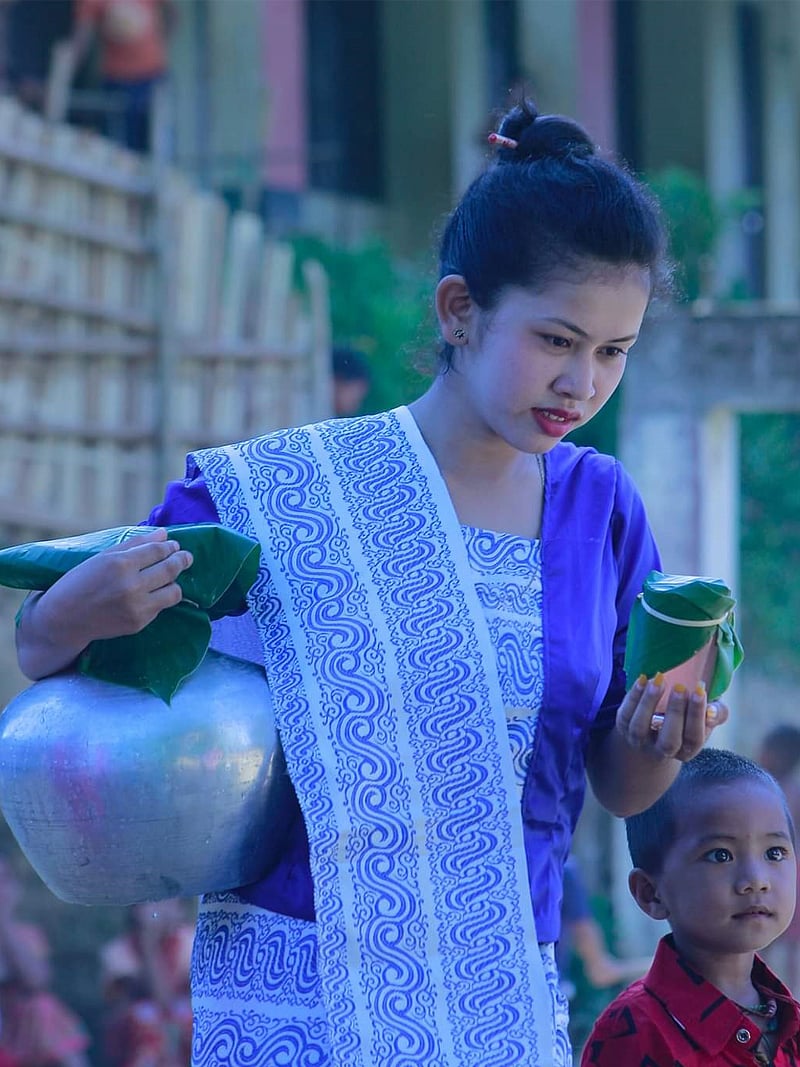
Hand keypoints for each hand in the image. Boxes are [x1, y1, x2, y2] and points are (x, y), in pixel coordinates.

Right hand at [18, 529, 193, 678]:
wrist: (65, 618)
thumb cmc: (81, 582)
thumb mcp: (103, 557)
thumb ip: (135, 544)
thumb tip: (164, 534)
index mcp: (121, 564)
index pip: (158, 551)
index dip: (170, 547)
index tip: (174, 545)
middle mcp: (132, 585)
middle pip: (170, 569)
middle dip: (182, 560)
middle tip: (186, 557)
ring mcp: (137, 606)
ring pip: (174, 591)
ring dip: (175, 582)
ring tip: (170, 577)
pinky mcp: (139, 623)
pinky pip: (161, 607)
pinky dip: (160, 598)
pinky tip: (152, 592)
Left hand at [615, 673, 727, 762]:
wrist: (654, 731)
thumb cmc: (688, 719)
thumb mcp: (706, 717)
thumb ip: (717, 713)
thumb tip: (712, 711)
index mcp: (687, 750)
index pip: (694, 739)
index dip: (697, 716)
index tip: (699, 691)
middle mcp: (662, 751)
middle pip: (668, 740)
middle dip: (675, 713)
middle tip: (680, 687)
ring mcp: (640, 741)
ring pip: (640, 728)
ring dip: (649, 703)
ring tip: (659, 680)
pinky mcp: (623, 728)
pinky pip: (624, 715)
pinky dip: (633, 697)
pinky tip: (642, 679)